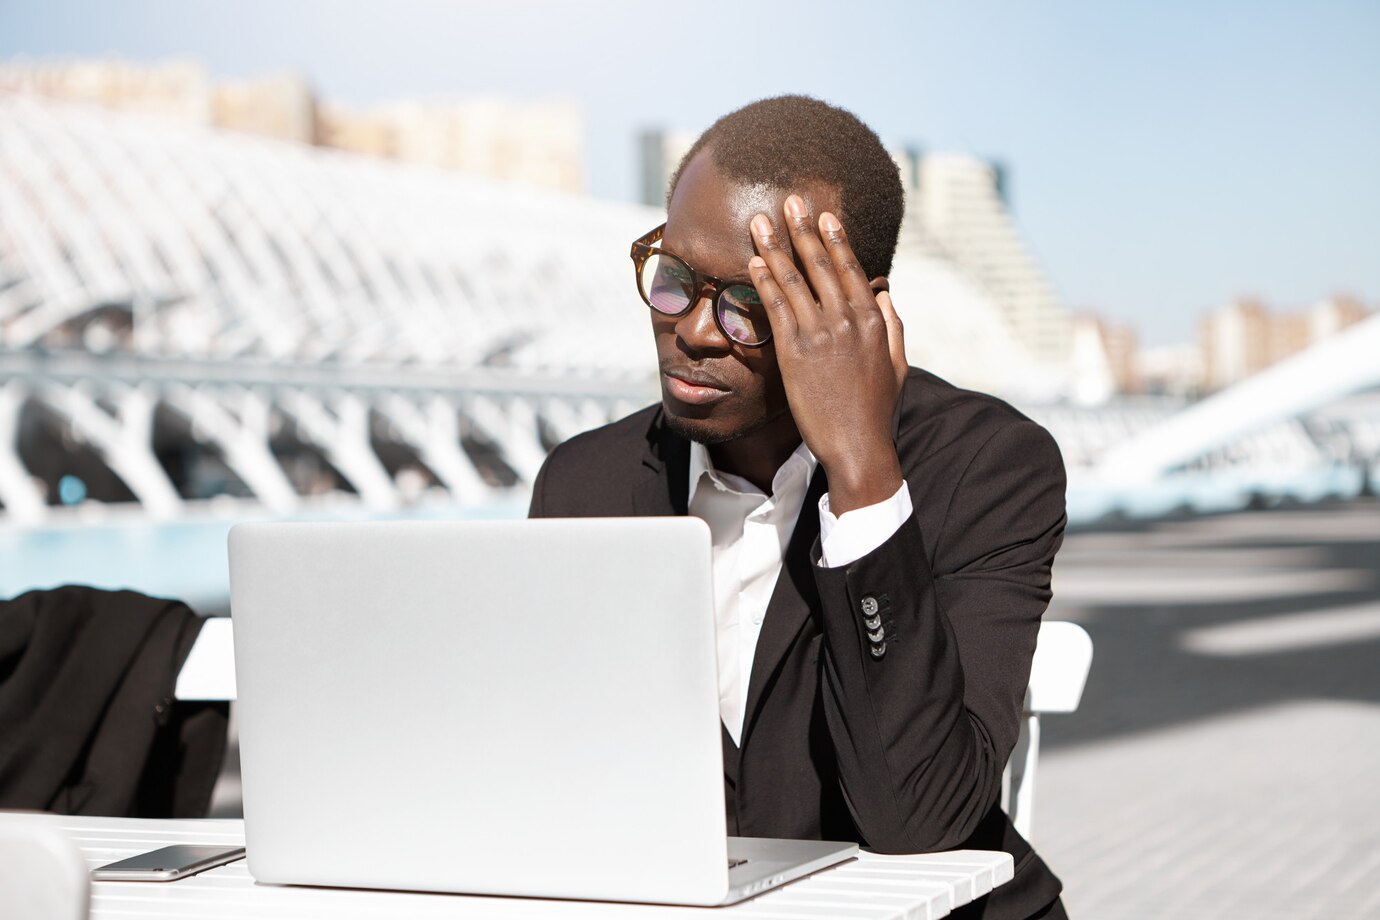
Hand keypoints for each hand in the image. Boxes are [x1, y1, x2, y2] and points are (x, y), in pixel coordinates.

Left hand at [748, 195, 907, 513]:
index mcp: (873, 320)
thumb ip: (893, 326)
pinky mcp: (794, 352)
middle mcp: (847, 319)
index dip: (835, 239)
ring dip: (775, 246)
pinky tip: (754, 262)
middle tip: (789, 201)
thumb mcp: (898, 365)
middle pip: (821, 264)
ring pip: (794, 279)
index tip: (824, 215)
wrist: (858, 447)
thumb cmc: (877, 411)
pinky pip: (775, 307)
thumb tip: (886, 295)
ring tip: (761, 221)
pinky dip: (764, 281)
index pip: (851, 268)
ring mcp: (820, 334)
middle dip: (803, 229)